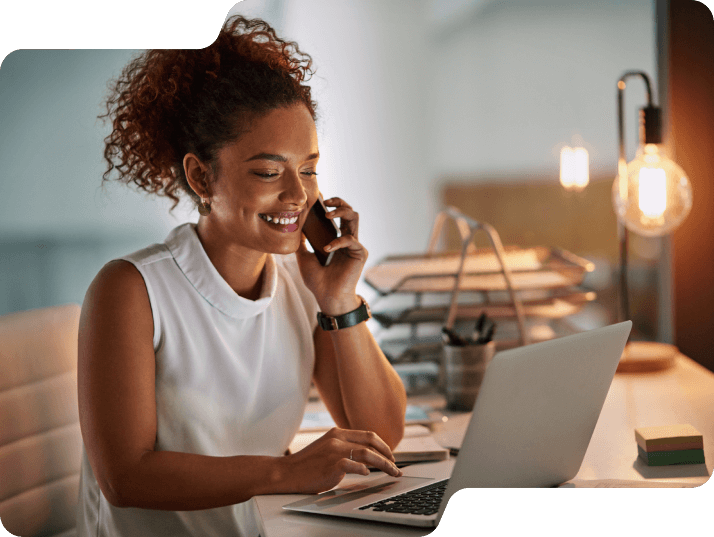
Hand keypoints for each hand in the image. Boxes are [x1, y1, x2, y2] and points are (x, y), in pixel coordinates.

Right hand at [277, 427, 401, 494]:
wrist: (287, 473)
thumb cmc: (307, 464)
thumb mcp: (326, 448)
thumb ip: (343, 447)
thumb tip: (365, 457)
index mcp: (337, 432)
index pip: (367, 434)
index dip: (382, 444)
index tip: (390, 454)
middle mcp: (337, 439)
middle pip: (371, 442)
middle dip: (387, 453)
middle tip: (395, 464)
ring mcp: (335, 451)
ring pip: (367, 454)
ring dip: (384, 464)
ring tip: (392, 472)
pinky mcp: (332, 465)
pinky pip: (354, 465)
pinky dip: (364, 469)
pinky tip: (368, 474)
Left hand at [295, 197, 367, 314]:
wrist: (327, 298)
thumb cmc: (318, 281)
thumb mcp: (303, 258)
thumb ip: (302, 243)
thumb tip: (294, 228)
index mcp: (337, 239)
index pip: (337, 215)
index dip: (331, 204)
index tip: (318, 198)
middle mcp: (348, 239)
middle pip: (349, 211)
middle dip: (338, 202)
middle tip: (325, 202)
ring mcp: (355, 245)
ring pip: (354, 217)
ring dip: (341, 211)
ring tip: (327, 214)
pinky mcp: (360, 253)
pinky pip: (351, 239)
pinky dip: (338, 241)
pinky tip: (327, 248)